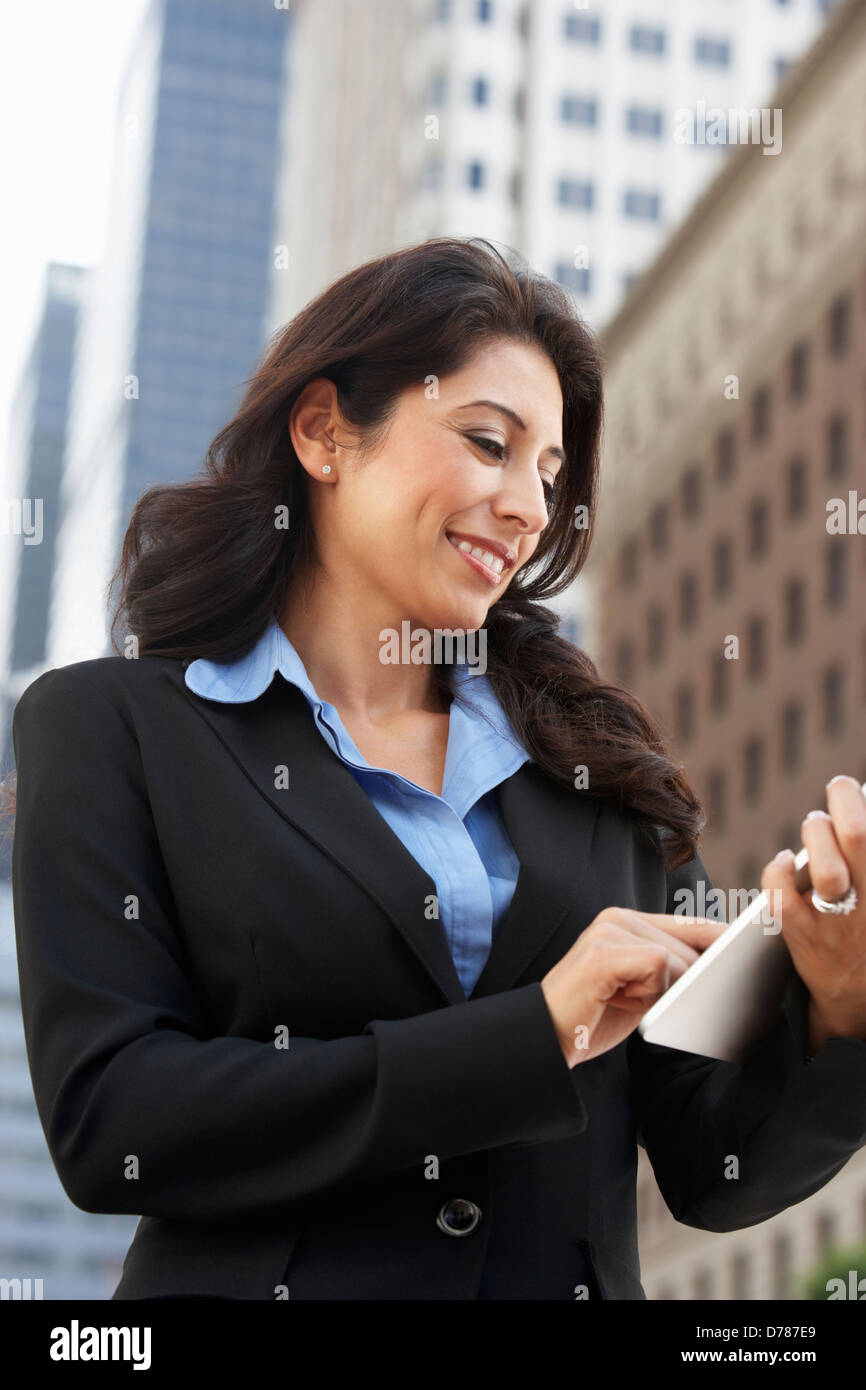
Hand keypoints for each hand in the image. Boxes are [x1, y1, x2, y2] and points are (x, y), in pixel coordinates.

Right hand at [540, 909, 725, 1067]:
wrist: (547, 1038)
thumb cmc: (594, 1017)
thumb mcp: (642, 991)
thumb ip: (672, 973)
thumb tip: (721, 974)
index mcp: (628, 922)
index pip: (692, 925)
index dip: (723, 940)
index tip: (752, 954)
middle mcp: (619, 918)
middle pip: (690, 946)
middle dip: (690, 981)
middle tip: (651, 1003)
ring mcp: (609, 932)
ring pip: (677, 959)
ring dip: (662, 993)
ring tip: (623, 1000)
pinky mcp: (604, 953)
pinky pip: (658, 966)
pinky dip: (650, 992)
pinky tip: (620, 999)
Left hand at [761, 774, 865, 1049]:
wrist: (861, 1003)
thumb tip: (857, 813)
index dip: (862, 802)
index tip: (855, 785)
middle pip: (857, 835)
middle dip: (845, 802)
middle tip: (840, 787)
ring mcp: (839, 920)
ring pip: (823, 862)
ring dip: (817, 833)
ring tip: (816, 824)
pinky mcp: (805, 937)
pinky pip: (781, 892)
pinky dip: (778, 869)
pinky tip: (783, 862)